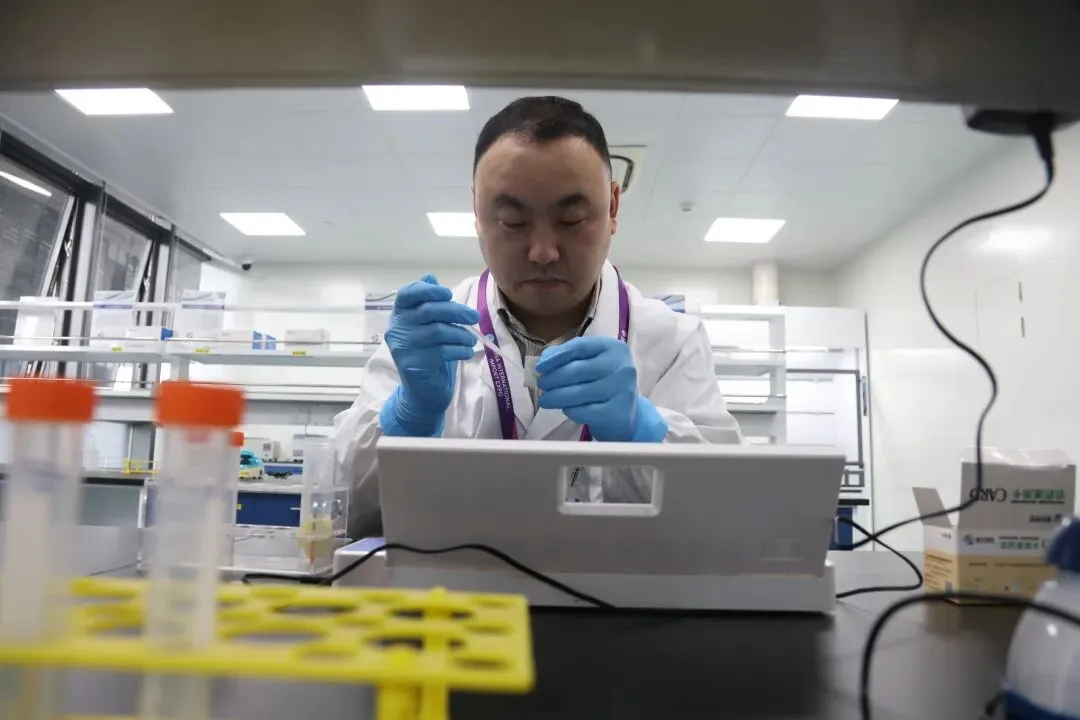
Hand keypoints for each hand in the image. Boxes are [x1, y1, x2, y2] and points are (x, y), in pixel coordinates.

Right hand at [381, 274, 478, 435]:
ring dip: (461, 334)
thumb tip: (429, 276)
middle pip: (429, 311)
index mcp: (399, 315)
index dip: (428, 290)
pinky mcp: (413, 365)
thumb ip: (429, 303)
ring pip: (438, 331)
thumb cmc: (429, 354)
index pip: (408, 294)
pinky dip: (459, 350)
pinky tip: (465, 352)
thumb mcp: (430, 326)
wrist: (424, 392)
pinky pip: (442, 351)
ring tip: (470, 340)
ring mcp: (403, 348)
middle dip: (456, 312)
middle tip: (474, 317)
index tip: (448, 294)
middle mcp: (397, 329)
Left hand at [535, 336, 666, 442]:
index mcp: (613, 348)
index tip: (539, 367)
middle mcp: (621, 366)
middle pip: (576, 371)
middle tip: (541, 385)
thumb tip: (544, 359)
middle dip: (553, 379)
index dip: (556, 357)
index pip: (579, 347)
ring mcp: (622, 389)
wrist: (625, 413)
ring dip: (556, 397)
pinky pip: (585, 411)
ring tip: (545, 400)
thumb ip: (568, 357)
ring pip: (578, 393)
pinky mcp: (618, 412)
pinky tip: (566, 409)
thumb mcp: (590, 363)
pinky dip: (570, 410)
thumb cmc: (603, 383)